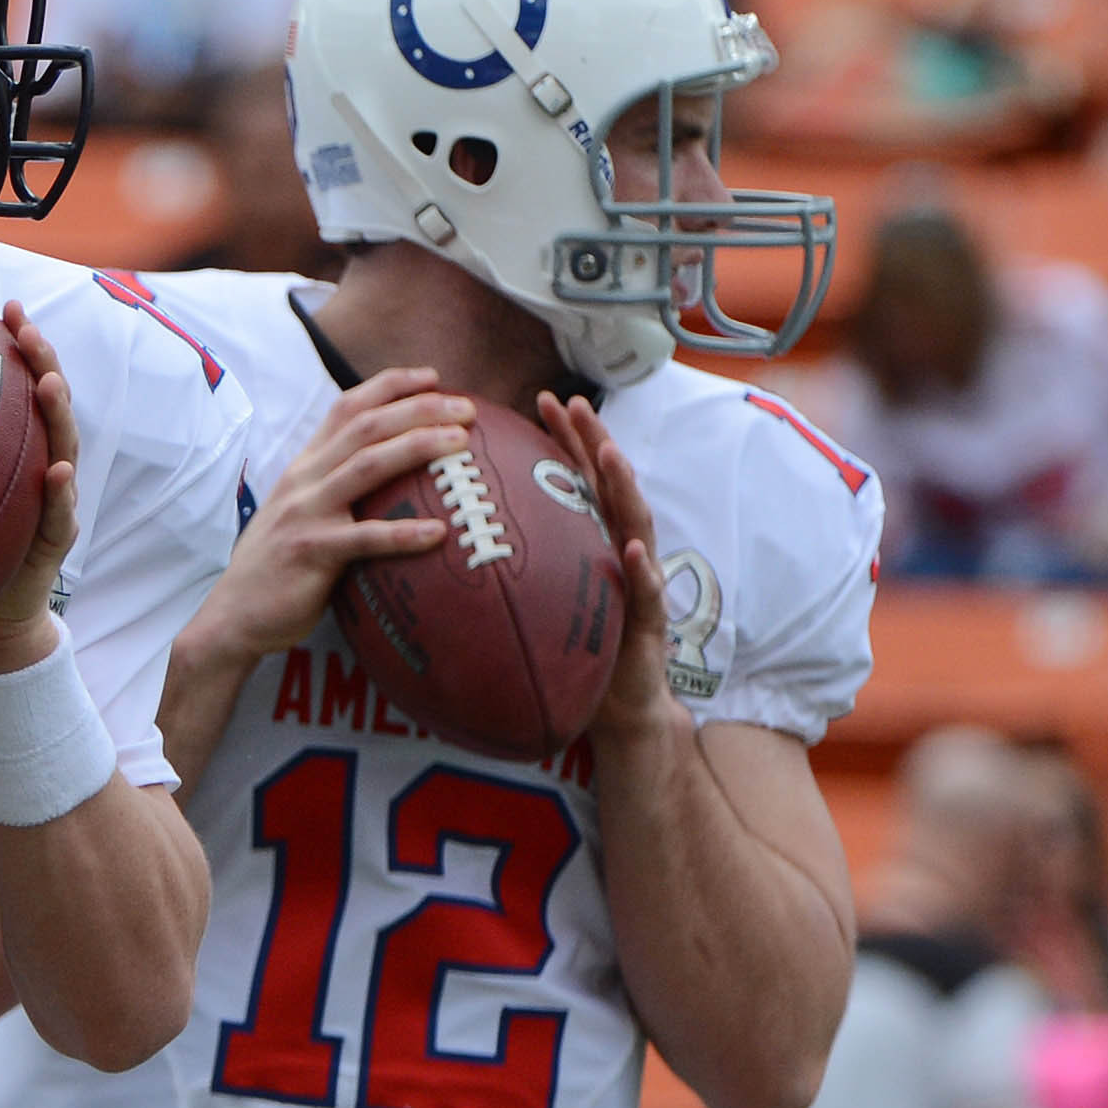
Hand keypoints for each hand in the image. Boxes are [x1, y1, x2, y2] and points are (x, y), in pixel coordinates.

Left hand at [0, 304, 79, 672]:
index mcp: (13, 447)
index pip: (20, 386)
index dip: (19, 346)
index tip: (5, 307)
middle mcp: (40, 464)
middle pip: (50, 404)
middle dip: (44, 362)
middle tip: (28, 330)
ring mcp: (52, 500)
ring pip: (63, 448)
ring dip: (58, 413)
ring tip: (48, 383)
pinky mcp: (54, 540)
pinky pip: (60, 513)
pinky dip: (60, 492)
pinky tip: (56, 472)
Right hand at [188, 366, 468, 667]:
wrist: (233, 614)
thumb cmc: (281, 567)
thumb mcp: (303, 513)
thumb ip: (337, 489)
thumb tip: (395, 480)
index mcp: (305, 466)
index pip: (346, 408)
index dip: (390, 386)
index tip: (434, 378)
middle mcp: (304, 480)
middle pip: (365, 427)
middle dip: (418, 409)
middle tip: (467, 409)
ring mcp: (305, 513)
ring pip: (366, 466)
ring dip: (417, 448)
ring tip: (460, 445)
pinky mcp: (310, 552)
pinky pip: (364, 539)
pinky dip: (402, 533)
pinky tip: (438, 533)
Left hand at [536, 390, 677, 737]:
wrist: (615, 708)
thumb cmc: (573, 649)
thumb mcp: (539, 598)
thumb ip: (515, 566)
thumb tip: (457, 539)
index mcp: (593, 538)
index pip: (580, 477)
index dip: (567, 437)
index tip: (544, 399)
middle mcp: (621, 548)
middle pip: (609, 484)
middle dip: (594, 440)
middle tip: (573, 404)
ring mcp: (640, 579)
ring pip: (636, 523)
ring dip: (623, 487)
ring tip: (609, 454)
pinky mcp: (650, 620)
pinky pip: (647, 591)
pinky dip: (642, 569)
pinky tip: (632, 550)